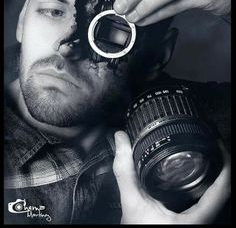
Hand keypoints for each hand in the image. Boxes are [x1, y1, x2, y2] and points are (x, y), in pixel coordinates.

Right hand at [113, 131, 230, 223]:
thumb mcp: (132, 204)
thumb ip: (126, 173)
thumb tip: (122, 141)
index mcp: (196, 218)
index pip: (223, 188)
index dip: (225, 163)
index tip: (217, 142)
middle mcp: (202, 219)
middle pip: (224, 188)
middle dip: (220, 162)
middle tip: (212, 141)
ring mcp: (199, 219)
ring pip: (217, 194)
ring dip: (214, 172)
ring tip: (207, 151)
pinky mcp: (192, 218)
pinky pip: (208, 198)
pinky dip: (206, 182)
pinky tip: (195, 173)